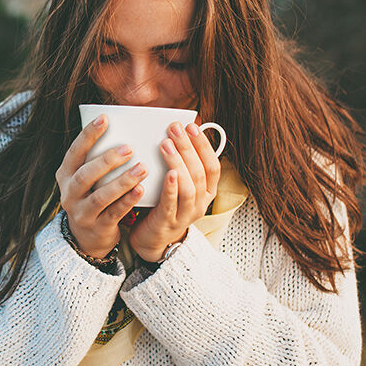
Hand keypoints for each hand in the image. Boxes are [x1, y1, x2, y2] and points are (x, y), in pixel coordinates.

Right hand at [55, 114, 145, 257]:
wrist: (87, 237)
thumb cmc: (92, 195)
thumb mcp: (86, 178)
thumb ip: (96, 158)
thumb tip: (122, 126)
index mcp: (65, 175)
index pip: (74, 152)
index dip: (88, 135)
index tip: (105, 118)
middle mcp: (69, 193)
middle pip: (85, 175)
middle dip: (107, 160)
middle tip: (129, 148)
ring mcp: (81, 212)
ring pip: (100, 196)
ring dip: (122, 181)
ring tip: (142, 168)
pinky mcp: (97, 227)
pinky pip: (113, 213)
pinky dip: (127, 201)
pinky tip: (141, 190)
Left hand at [129, 120, 221, 262]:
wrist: (153, 239)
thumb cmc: (164, 204)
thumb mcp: (179, 184)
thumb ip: (182, 164)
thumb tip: (178, 132)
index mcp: (207, 192)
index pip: (213, 166)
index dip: (204, 145)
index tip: (192, 126)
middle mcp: (201, 203)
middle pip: (199, 172)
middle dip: (188, 147)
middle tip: (175, 128)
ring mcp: (186, 214)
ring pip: (189, 186)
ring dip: (178, 162)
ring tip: (166, 144)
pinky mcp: (168, 222)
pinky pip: (172, 203)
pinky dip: (171, 187)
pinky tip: (168, 173)